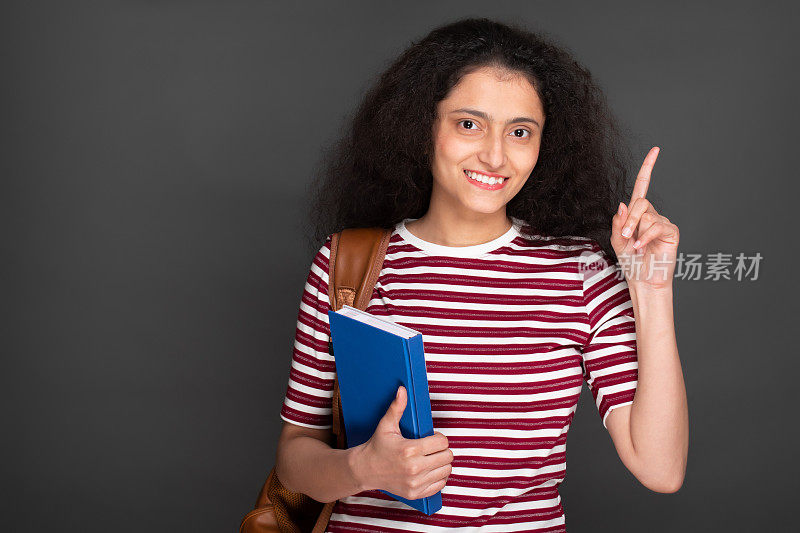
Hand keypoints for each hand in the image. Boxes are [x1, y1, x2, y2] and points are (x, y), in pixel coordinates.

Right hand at [353, 385, 452, 499]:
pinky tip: (428, 470)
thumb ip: (397, 407)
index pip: (442, 442)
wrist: (365, 470)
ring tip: (431, 458)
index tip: (432, 438)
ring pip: (446, 471)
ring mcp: (415, 483)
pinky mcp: (415, 493)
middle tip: (432, 448)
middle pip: (447, 457)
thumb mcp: (386, 425)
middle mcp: (414, 468)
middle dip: (442, 450)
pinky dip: (438, 477)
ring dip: (441, 463)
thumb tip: (402, 390)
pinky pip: (440, 485)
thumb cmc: (377, 446)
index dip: (439, 438)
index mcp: (409, 450)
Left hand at [611, 147, 679, 289]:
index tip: (655, 150)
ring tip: (636, 246)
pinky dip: (646, 237)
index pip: (643, 187)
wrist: (643, 279)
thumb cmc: (631, 262)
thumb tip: (623, 204)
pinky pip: (656, 225)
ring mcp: (662, 222)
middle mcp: (651, 215)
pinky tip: (641, 247)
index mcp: (638, 214)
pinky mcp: (671, 231)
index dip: (648, 168)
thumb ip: (618, 223)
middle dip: (630, 219)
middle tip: (626, 236)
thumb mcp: (618, 241)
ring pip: (646, 215)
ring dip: (636, 230)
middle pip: (640, 202)